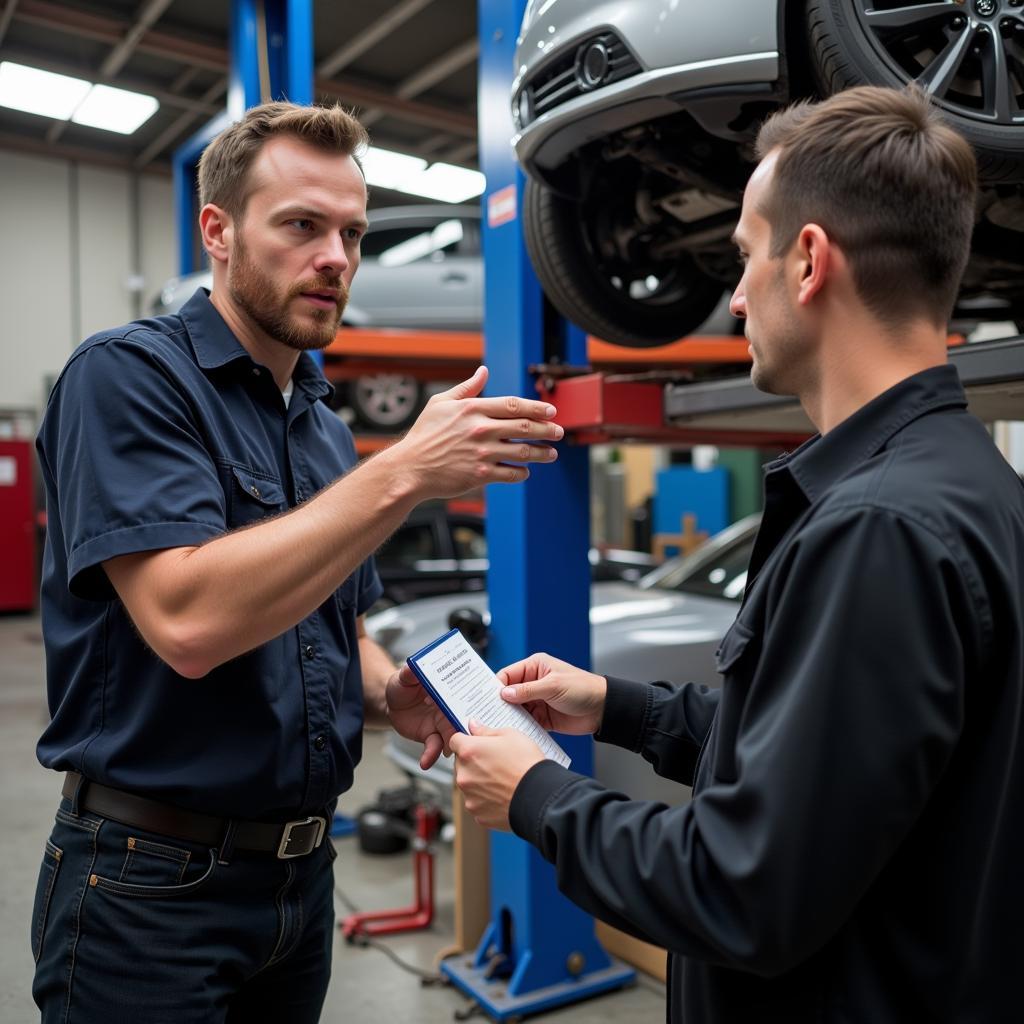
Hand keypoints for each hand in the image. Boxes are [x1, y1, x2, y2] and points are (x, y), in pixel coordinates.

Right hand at [385, 366, 563, 499]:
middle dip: (546, 430)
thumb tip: (484, 371)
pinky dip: (522, 472)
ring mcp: (481, 453)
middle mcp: (480, 430)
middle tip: (559, 432)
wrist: (410, 468)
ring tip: (552, 454)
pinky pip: (510, 473)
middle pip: (524, 428)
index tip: (551, 411)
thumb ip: (467, 388)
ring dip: (542, 453)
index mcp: (472, 409)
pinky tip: (526, 470)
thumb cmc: (424, 434)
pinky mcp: (480, 475)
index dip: (536, 407)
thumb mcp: (441, 404)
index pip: (513, 405)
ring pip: (522, 452)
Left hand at [385, 664, 456, 769]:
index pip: (461, 695)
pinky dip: (431, 756)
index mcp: (446, 689)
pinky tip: (426, 762)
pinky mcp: (432, 736)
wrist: (391, 703)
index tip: (468, 711)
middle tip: (465, 737)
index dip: (466, 703)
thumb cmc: (402, 685)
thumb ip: (408, 672)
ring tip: (447, 752)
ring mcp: (441, 723)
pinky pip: (435, 748)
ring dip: (452, 744)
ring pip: (452, 735)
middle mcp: (448, 706)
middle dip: (464, 728)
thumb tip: (412, 665)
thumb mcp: (403, 676)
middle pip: (461, 718)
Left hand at [450, 722, 544, 830]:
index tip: (476, 742)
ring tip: (502, 780)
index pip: (454, 740)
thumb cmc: (527, 764)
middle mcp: (464, 775)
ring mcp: (469, 797)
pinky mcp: (478, 814)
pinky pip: (477, 802)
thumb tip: (473, 726)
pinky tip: (503, 794)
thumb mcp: (511, 735)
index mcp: (469, 751)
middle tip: (495, 761)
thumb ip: (486, 730)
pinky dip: (486, 799)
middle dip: (473, 761)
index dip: (465, 740)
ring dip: (479, 781)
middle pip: (460, 764)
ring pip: (469, 784)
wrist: (541, 797)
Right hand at [497, 652, 607, 734]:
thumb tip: (504, 693)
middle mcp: (533, 683)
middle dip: (499, 703)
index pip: (508, 674)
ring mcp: (537, 701)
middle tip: (487, 713)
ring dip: (508, 717)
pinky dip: (519, 727)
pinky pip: (525, 722)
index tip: (485, 697)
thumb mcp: (553, 686)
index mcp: (535, 667)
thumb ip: (527, 690)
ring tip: (497, 725)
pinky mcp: (542, 718)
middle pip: (508, 693)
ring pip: (515, 709)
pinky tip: (513, 733)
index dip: (497, 686)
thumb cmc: (583, 688)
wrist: (603, 709)